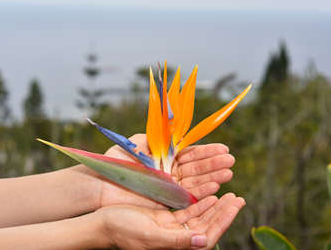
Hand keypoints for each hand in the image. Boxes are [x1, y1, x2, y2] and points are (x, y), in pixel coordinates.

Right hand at [97, 193, 244, 249]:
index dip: (223, 220)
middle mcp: (177, 238)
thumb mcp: (151, 235)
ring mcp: (172, 228)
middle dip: (224, 212)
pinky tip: (208, 194)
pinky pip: (187, 211)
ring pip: (199, 217)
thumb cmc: (123, 231)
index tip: (235, 203)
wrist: (103, 224)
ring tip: (229, 194)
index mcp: (177, 246)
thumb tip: (204, 242)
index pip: (208, 235)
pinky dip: (199, 202)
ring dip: (214, 206)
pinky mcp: (165, 219)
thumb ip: (177, 240)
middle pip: (207, 225)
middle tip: (238, 198)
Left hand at [100, 134, 234, 208]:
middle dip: (214, 164)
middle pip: (196, 168)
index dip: (206, 152)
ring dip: (212, 177)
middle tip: (231, 160)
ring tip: (228, 171)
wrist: (100, 183)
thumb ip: (155, 138)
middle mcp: (169, 174)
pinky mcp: (164, 202)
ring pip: (194, 182)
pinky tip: (216, 187)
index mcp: (164, 159)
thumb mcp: (136, 144)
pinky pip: (186, 197)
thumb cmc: (115, 162)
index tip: (223, 149)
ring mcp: (168, 189)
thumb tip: (173, 128)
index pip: (190, 155)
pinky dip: (201, 192)